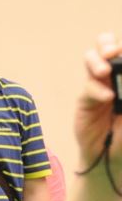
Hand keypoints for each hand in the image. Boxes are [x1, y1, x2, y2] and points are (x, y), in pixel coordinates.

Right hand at [75, 32, 121, 167]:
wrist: (112, 156)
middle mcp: (115, 74)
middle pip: (106, 46)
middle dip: (108, 44)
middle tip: (113, 52)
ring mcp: (99, 85)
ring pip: (91, 60)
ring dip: (97, 61)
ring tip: (105, 70)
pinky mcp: (85, 99)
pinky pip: (87, 87)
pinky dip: (96, 90)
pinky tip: (107, 98)